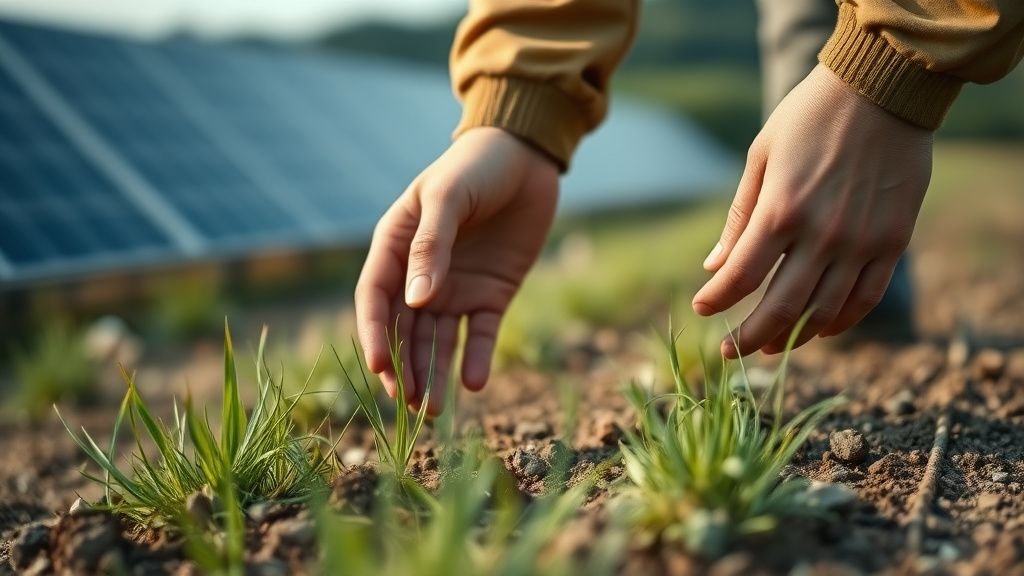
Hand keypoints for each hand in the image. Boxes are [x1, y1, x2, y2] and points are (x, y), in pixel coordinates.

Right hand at [356, 127, 558, 414]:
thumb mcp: (448, 198)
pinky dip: (476, 359)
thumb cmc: (476, 167)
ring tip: (434, 411)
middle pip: (404, 330)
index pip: (376, 298)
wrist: (527, 157)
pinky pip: (480, 334)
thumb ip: (431, 247)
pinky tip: (474, 383)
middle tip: (409, 405)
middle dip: (404, 368)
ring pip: (438, 341)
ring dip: (433, 374)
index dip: (375, 335)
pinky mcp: (491, 295)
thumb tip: (417, 302)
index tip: (381, 369)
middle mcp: (421, 274)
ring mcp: (456, 287)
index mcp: (396, 246)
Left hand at [693, 64, 932, 357]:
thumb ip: (739, 217)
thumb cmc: (811, 116)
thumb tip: (714, 266)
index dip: (716, 300)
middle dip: (749, 337)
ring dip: (792, 337)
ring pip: (824, 313)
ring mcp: (861, 242)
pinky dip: (840, 322)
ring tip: (770, 345)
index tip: (702, 307)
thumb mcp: (762, 156)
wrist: (884, 88)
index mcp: (781, 211)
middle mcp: (822, 235)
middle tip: (729, 351)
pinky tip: (819, 329)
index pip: (740, 278)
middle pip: (780, 308)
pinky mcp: (893, 241)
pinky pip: (865, 299)